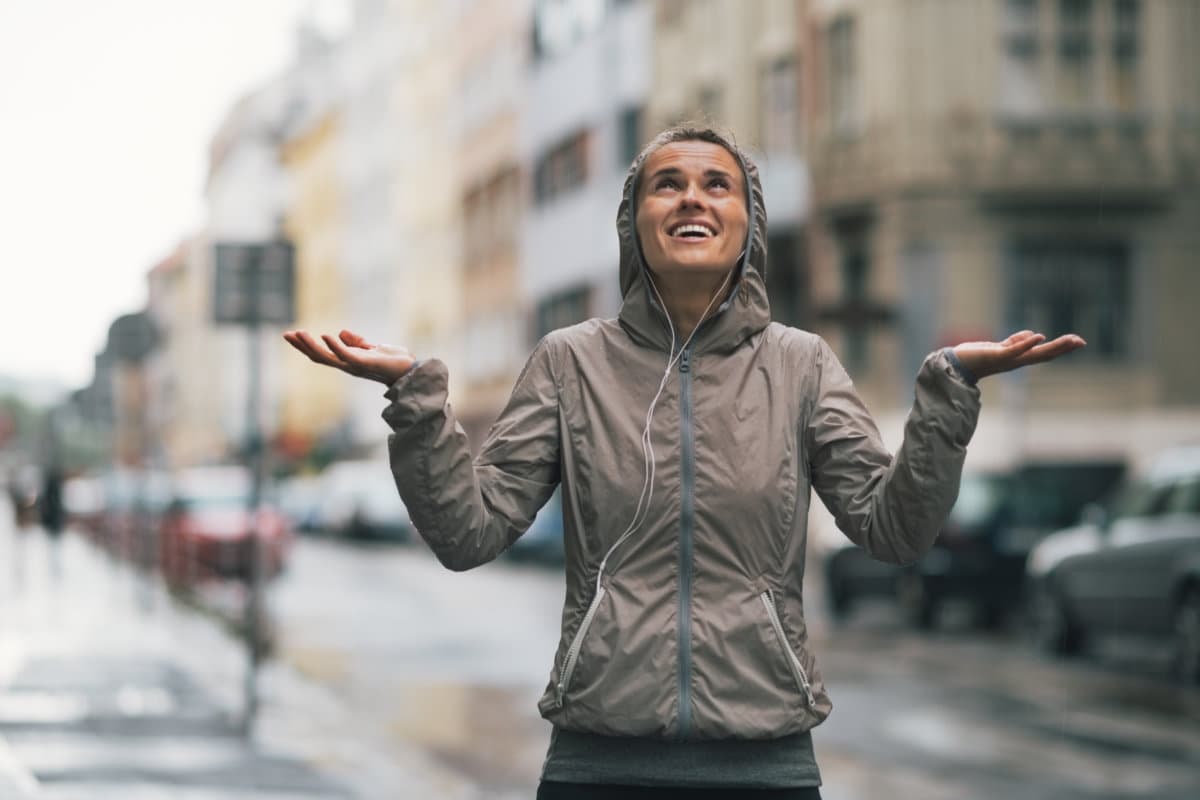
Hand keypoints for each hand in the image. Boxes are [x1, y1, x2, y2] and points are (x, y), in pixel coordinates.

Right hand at [283, 329, 415, 385]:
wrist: (411, 369)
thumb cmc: (393, 360)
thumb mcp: (372, 348)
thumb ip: (357, 342)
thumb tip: (341, 332)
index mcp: (348, 361)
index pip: (322, 354)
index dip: (306, 346)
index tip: (292, 334)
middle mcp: (348, 365)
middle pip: (319, 357)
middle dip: (302, 346)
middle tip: (286, 334)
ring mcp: (355, 365)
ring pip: (328, 357)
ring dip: (312, 346)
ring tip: (299, 333)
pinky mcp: (365, 363)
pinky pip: (347, 355)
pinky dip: (336, 347)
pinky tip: (326, 335)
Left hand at [953, 330, 1086, 380]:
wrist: (956, 365)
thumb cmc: (978, 356)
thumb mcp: (1001, 347)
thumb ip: (1016, 342)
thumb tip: (1034, 335)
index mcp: (1018, 357)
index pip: (1044, 352)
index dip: (1061, 347)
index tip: (1078, 341)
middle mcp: (1015, 361)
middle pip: (1044, 355)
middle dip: (1063, 348)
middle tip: (1081, 341)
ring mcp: (1007, 359)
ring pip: (1034, 354)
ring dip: (1052, 346)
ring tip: (1069, 340)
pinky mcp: (995, 356)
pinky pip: (1014, 350)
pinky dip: (1026, 343)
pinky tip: (1039, 337)